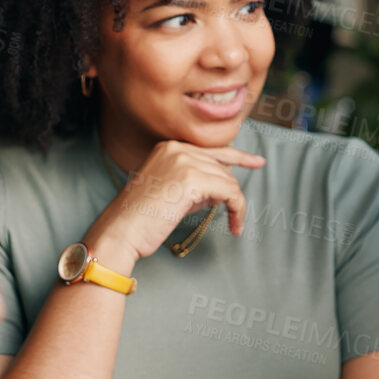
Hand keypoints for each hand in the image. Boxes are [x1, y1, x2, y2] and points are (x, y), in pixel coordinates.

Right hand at [87, 141, 264, 265]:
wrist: (121, 231)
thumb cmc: (141, 219)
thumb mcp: (170, 191)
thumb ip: (195, 183)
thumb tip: (221, 187)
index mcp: (169, 147)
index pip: (212, 149)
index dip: (239, 157)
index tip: (257, 162)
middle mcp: (178, 148)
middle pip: (222, 167)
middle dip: (230, 192)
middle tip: (233, 215)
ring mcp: (184, 161)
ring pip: (228, 180)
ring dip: (234, 204)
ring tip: (231, 223)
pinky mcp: (192, 180)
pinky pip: (230, 192)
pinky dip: (237, 209)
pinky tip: (235, 225)